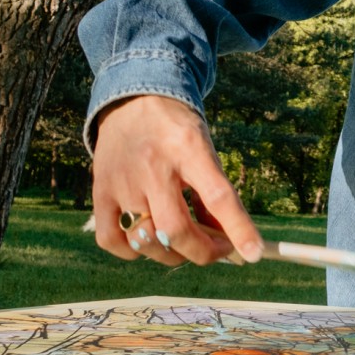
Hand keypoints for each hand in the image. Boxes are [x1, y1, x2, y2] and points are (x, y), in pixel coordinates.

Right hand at [91, 94, 263, 266]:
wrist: (133, 99)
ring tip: (183, 243)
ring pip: (146, 241)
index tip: (254, 253)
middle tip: (217, 250)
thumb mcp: (204, 150)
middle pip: (176, 230)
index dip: (238, 229)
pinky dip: (132, 252)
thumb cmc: (177, 130)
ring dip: (172, 254)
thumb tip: (225, 240)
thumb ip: (214, 193)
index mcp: (189, 148)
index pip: (218, 196)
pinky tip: (147, 240)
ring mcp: (123, 180)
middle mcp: (153, 166)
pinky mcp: (101, 191)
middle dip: (203, 252)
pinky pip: (111, 240)